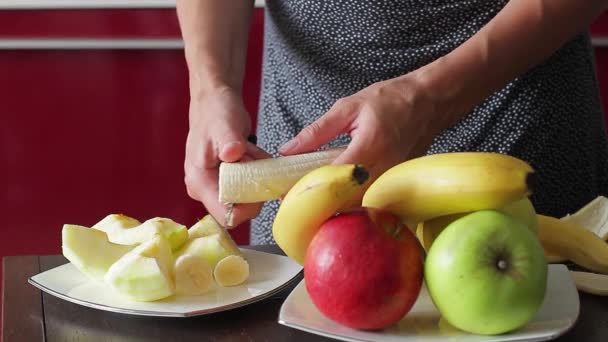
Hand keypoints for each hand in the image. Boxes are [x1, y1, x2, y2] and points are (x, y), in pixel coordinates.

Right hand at [184, 87, 270, 226]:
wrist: (214, 101)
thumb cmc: (216, 112)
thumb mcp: (224, 124)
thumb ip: (229, 141)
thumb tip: (232, 153)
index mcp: (199, 182)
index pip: (226, 216)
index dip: (247, 207)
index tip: (257, 184)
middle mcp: (204, 189)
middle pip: (239, 208)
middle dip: (253, 186)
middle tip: (252, 158)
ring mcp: (214, 186)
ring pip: (246, 196)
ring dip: (256, 176)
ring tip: (248, 151)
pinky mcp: (224, 181)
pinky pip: (247, 186)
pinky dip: (255, 171)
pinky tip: (249, 153)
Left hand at [279, 74, 446, 196]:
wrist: (429, 102)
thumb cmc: (391, 100)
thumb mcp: (348, 108)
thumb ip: (316, 131)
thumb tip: (288, 149)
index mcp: (368, 146)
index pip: (333, 178)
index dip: (308, 187)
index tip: (287, 192)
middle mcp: (383, 168)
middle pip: (345, 200)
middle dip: (318, 203)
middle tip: (295, 200)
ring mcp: (392, 179)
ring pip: (358, 205)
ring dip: (334, 205)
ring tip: (313, 198)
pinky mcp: (397, 184)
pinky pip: (371, 200)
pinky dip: (351, 201)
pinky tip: (337, 195)